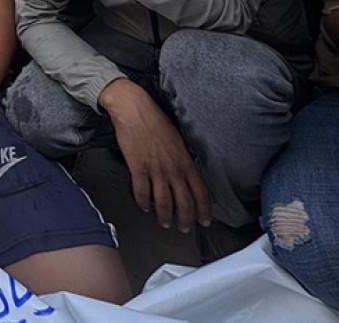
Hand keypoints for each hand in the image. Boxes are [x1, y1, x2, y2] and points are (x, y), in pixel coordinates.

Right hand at [102, 79, 211, 232]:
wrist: (134, 110)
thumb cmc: (155, 121)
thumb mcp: (177, 140)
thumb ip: (182, 159)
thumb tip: (186, 174)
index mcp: (186, 161)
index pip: (200, 192)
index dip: (203, 209)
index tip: (204, 221)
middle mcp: (173, 168)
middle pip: (183, 201)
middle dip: (185, 218)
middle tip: (184, 228)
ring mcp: (155, 169)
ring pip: (163, 201)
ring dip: (165, 215)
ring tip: (165, 223)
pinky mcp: (137, 168)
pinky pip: (141, 192)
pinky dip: (143, 203)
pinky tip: (145, 207)